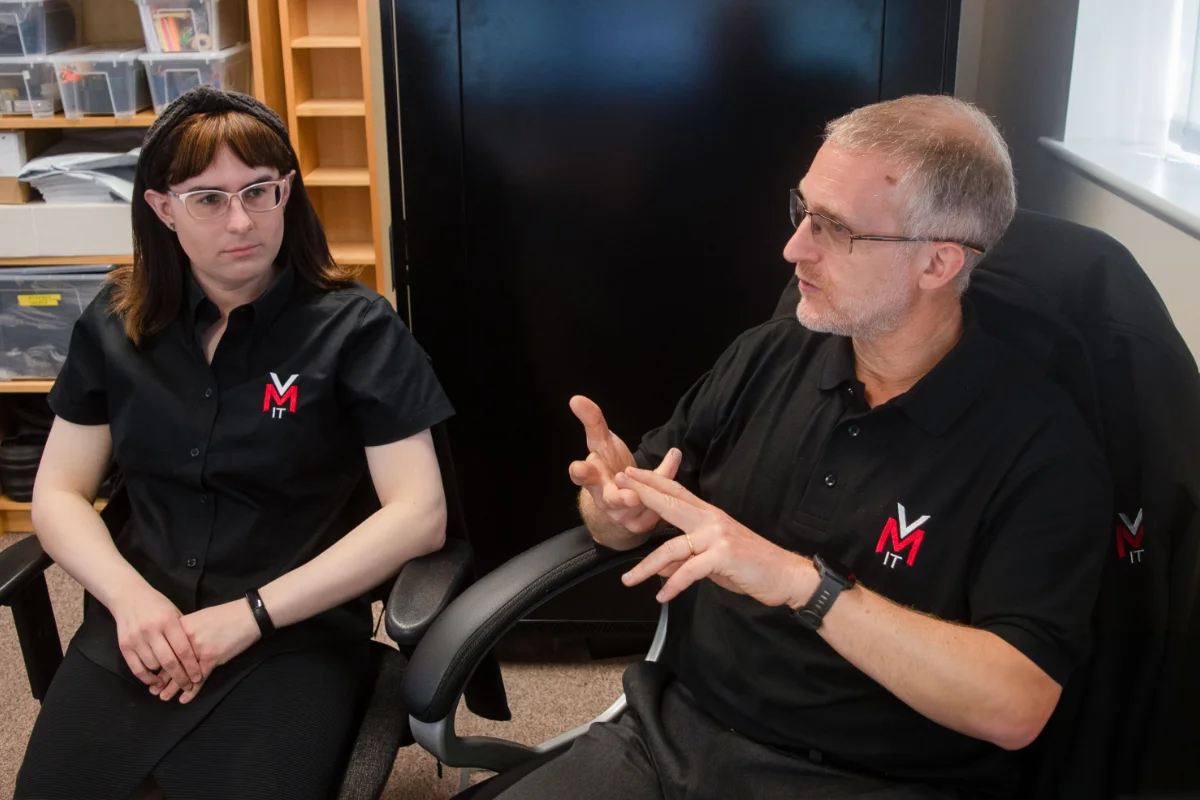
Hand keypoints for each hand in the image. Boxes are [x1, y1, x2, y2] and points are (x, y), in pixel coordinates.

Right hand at [110, 585, 203, 694]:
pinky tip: (155, 680)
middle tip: (188, 685)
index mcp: (168, 621)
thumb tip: (195, 655)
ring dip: (164, 676)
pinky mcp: (124, 645)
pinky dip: (147, 678)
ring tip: (173, 680)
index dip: (191, 666)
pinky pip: (136, 668)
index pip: (183, 649)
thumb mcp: (174, 612)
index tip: (198, 677)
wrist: (128, 596)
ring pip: (153, 666)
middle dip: (180, 677)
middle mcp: (151, 630)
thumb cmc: (157, 605)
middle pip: (169, 661)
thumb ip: (182, 631)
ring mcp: (136, 638)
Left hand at [157, 599, 261, 702]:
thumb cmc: (226, 615)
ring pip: (182, 673)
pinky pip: (199, 679)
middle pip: (169, 663)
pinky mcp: (212, 658)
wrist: (249, 615)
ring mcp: (198, 649)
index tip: (151, 674)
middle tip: (153, 691)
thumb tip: (175, 645)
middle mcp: (186, 639)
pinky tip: (185, 699)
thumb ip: (185, 631)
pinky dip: (192, 691)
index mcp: (181, 626)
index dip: (156, 664)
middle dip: (161, 679)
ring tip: (164, 697)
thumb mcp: (200, 617)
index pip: (163, 649)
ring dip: (173, 688)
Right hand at [568, 395, 680, 534]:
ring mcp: (622, 514)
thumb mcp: (601, 442)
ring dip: (652, 488)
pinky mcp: (640, 523)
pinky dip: (667, 483)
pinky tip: (673, 460)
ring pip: (641, 503)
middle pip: (612, 500)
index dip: (580, 472)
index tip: (578, 468)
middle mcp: (604, 499)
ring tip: (665, 468)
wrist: (616, 501)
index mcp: (592, 478)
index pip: (582, 476)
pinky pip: (658, 505)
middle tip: (631, 496)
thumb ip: (592, 421)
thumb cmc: (607, 466)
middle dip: (621, 498)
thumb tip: (576, 398)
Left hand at [615, 466, 814, 606]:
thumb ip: (688, 558)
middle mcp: (711, 519)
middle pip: (670, 503)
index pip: (676, 492)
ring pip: (672, 547)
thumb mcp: (714, 559)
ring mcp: (717, 536)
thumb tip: (662, 569)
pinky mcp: (722, 556)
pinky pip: (689, 571)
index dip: (652, 482)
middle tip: (618, 487)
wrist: (784, 575)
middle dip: (643, 494)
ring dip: (647, 566)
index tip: (630, 473)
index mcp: (709, 515)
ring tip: (628, 579)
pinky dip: (673, 585)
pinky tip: (662, 596)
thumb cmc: (750, 565)